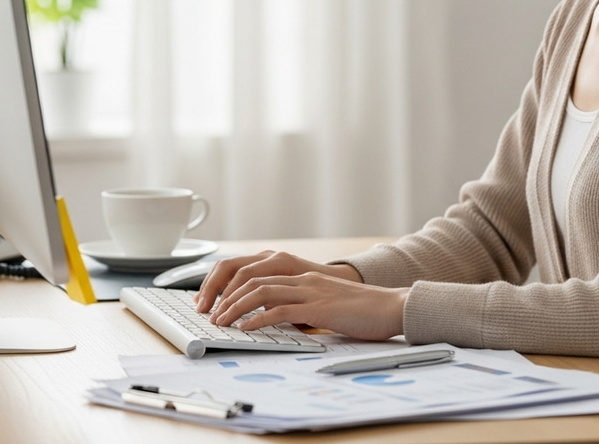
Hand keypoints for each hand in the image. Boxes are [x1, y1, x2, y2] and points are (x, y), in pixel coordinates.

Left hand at [211, 270, 407, 340]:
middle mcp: (301, 276)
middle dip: (224, 294)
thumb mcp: (322, 301)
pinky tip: (246, 329)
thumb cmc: (359, 308)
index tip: (214, 300)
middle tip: (209, 313)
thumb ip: (299, 303)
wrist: (389, 306)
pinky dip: (257, 319)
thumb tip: (273, 316)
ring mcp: (309, 290)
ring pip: (260, 291)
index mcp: (301, 273)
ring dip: (235, 307)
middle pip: (251, 276)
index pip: (255, 270)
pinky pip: (280, 310)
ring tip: (221, 322)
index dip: (230, 283)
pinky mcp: (318, 307)